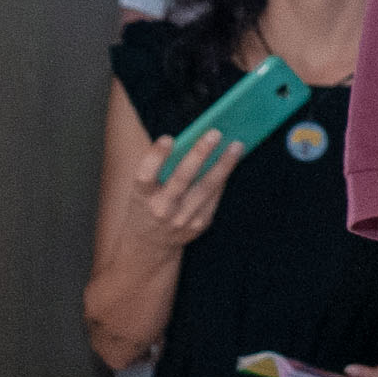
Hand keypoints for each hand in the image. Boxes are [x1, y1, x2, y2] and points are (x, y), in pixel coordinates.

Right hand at [131, 133, 241, 248]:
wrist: (150, 243)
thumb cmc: (147, 204)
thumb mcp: (143, 189)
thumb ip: (160, 170)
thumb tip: (192, 141)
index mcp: (140, 197)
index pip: (145, 175)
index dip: (155, 157)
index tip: (168, 138)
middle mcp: (161, 209)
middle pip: (182, 179)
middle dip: (199, 155)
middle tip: (215, 133)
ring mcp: (182, 219)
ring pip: (206, 188)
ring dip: (224, 166)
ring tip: (237, 146)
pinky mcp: (199, 224)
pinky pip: (214, 197)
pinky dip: (223, 178)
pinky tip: (232, 162)